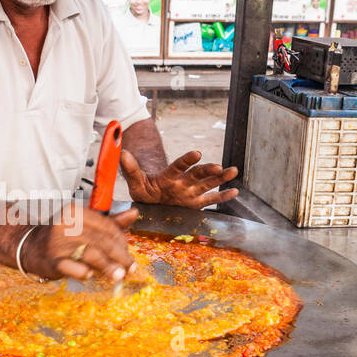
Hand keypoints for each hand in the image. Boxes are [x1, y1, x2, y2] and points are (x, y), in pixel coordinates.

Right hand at [22, 206, 139, 282]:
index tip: (129, 256)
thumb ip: (110, 221)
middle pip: (102, 241)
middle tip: (130, 269)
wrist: (29, 247)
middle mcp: (67, 224)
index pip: (107, 227)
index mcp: (77, 212)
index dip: (122, 242)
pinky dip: (82, 272)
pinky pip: (71, 266)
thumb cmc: (62, 237)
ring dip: (107, 266)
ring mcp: (58, 242)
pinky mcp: (52, 259)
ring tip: (119, 276)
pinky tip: (90, 276)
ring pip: (91, 253)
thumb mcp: (85, 225)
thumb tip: (134, 213)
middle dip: (120, 256)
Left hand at [121, 148, 238, 207]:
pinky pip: (210, 200)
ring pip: (207, 183)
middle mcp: (182, 182)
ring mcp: (190, 192)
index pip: (178, 167)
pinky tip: (234, 191)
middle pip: (197, 175)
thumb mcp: (135, 180)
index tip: (197, 153)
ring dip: (220, 178)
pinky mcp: (195, 202)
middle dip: (208, 170)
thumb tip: (122, 153)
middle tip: (219, 166)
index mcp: (168, 177)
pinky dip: (222, 196)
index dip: (186, 160)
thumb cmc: (144, 187)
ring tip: (232, 171)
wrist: (151, 195)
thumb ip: (130, 168)